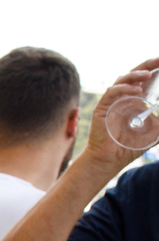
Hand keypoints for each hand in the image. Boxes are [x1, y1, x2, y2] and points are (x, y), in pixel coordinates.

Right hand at [83, 58, 158, 174]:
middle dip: (147, 65)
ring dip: (135, 74)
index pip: (145, 80)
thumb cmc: (130, 147)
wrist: (110, 160)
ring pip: (122, 80)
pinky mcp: (102, 108)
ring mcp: (112, 102)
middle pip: (134, 74)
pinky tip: (136, 91)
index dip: (154, 69)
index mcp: (136, 100)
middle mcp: (123, 98)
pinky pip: (112, 92)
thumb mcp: (156, 131)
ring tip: (148, 74)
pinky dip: (124, 89)